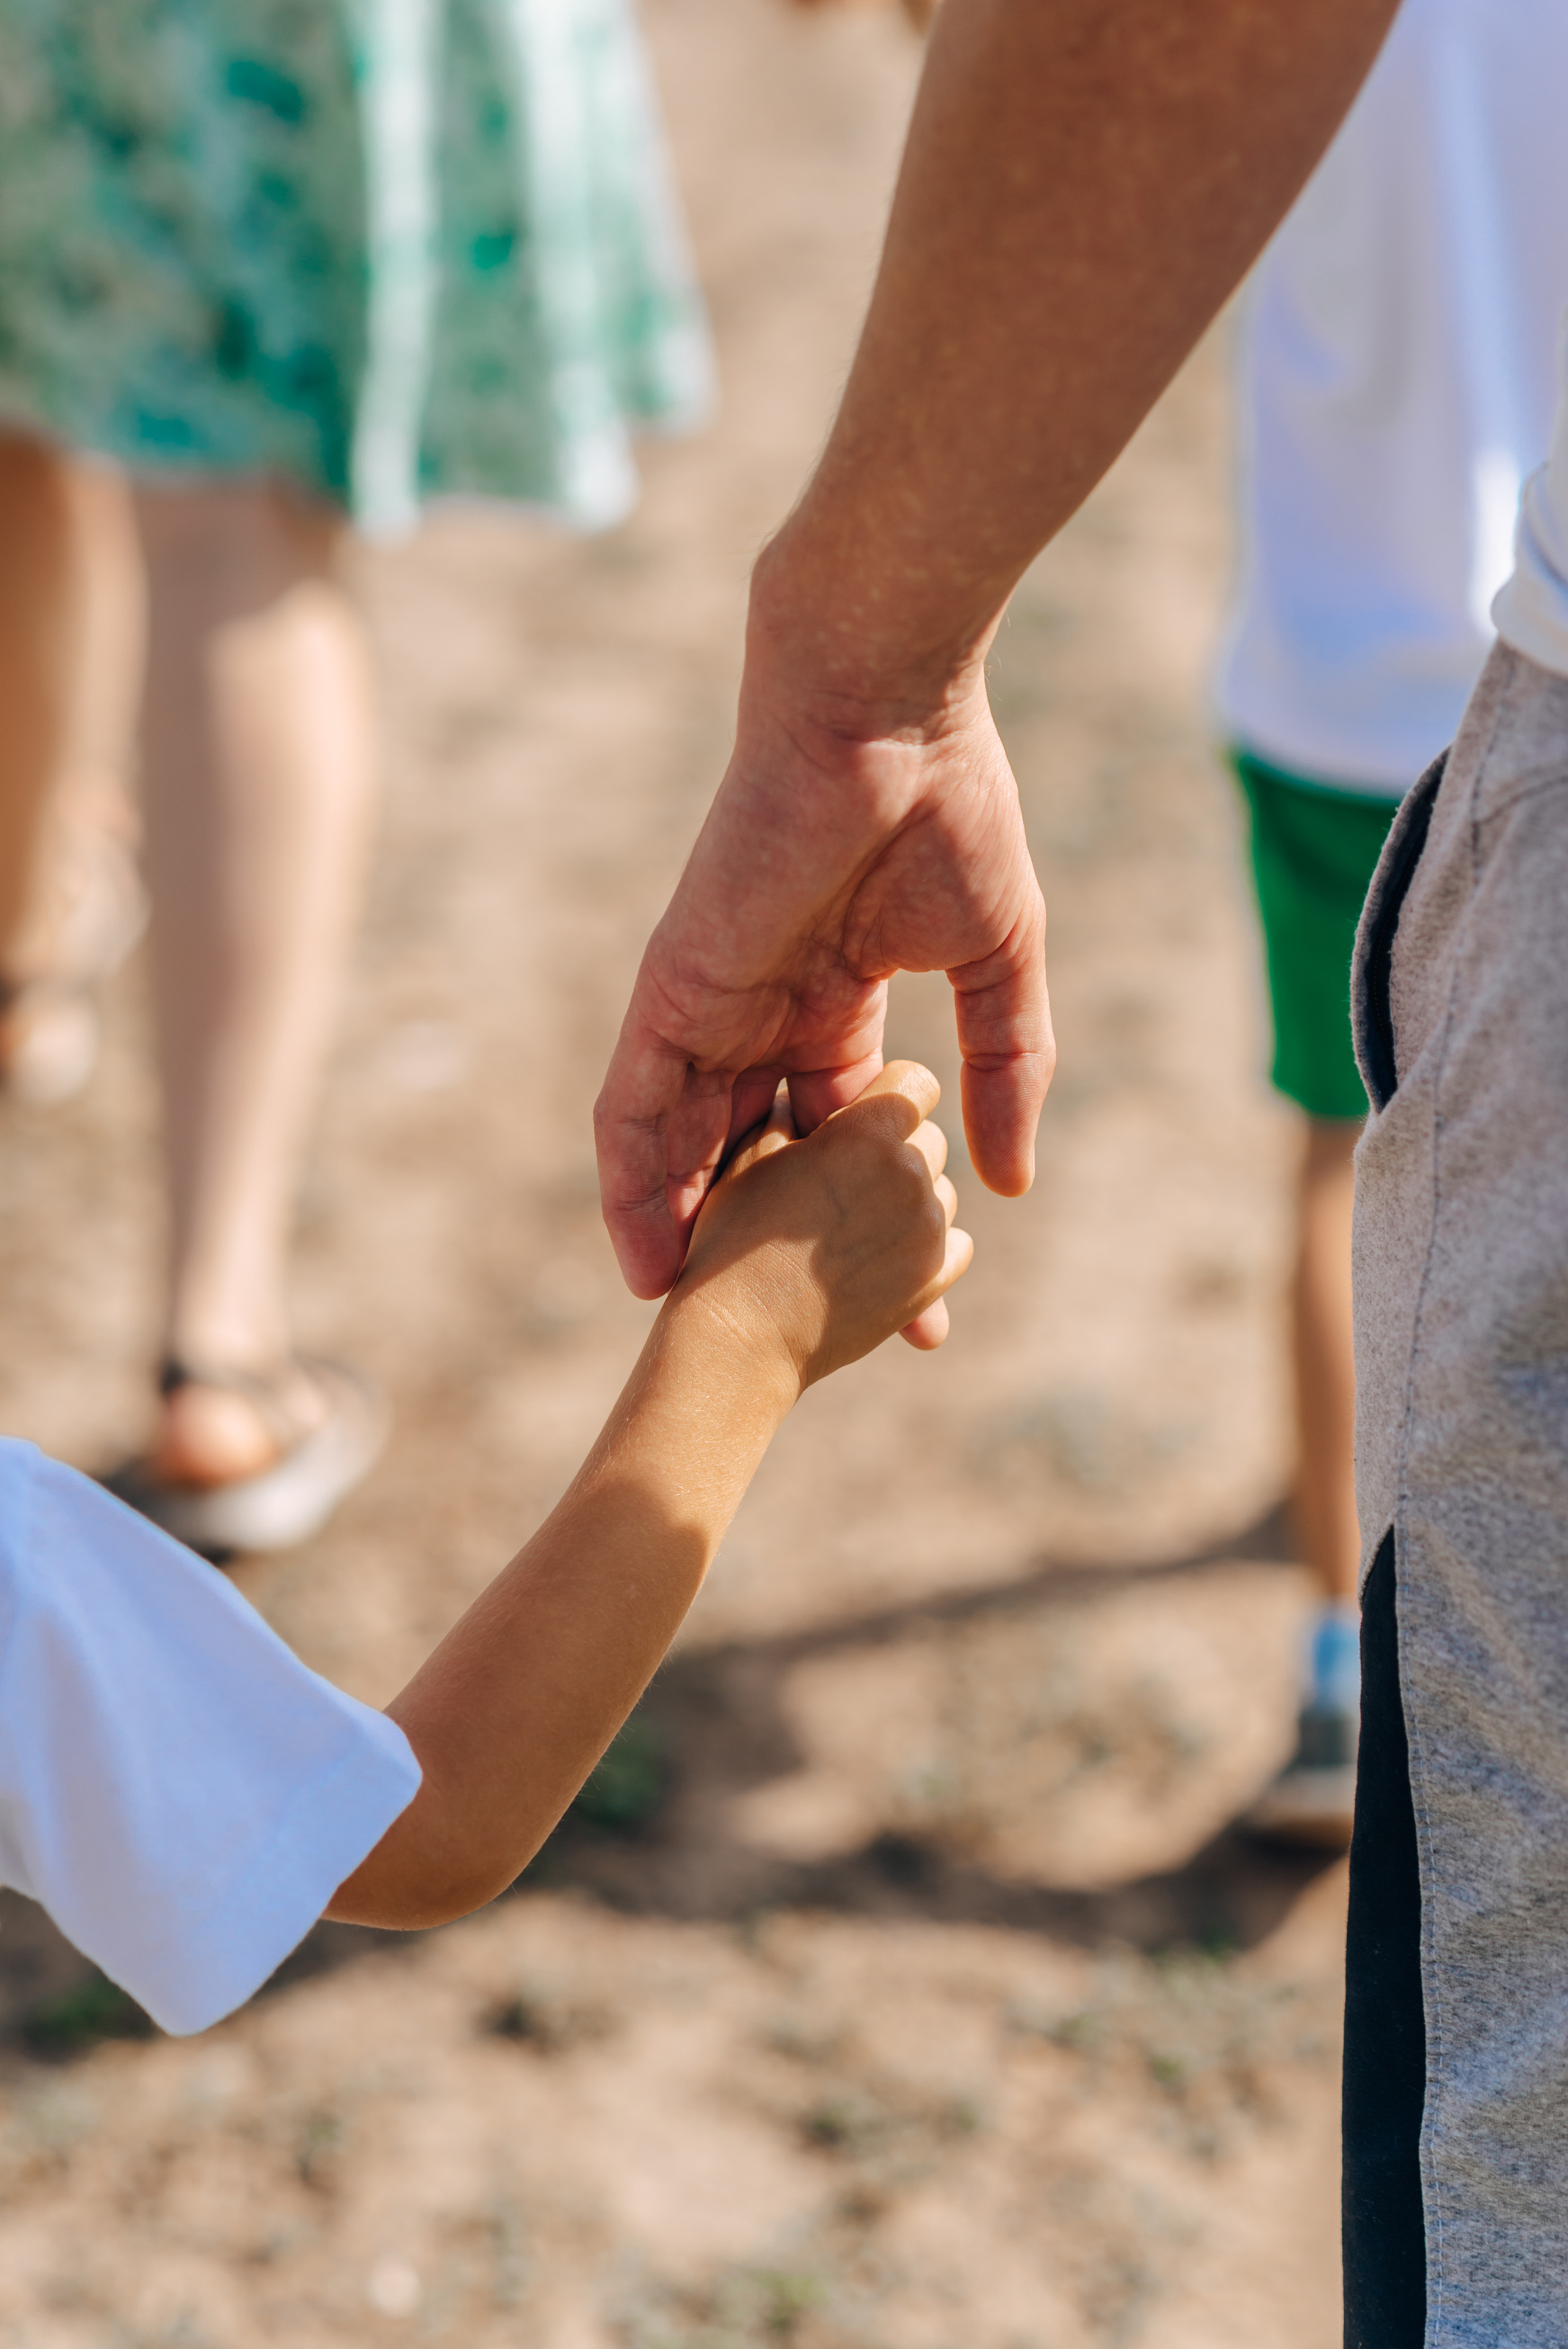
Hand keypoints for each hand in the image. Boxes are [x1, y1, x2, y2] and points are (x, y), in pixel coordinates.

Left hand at [596, 604, 1051, 1299]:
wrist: (886, 712)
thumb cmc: (949, 810)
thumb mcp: (998, 965)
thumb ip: (1003, 1068)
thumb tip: (1010, 1182)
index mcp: (838, 1005)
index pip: (839, 1138)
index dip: (868, 1224)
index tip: (914, 1317)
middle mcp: (765, 1016)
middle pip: (757, 1158)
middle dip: (779, 1251)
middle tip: (808, 1346)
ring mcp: (712, 1006)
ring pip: (682, 1147)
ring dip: (690, 1236)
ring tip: (702, 1330)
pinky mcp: (671, 992)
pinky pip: (631, 1109)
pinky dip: (632, 1187)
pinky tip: (646, 1265)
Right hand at [670, 1061, 973, 1390]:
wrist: (743, 1337)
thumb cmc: (734, 1240)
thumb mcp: (749, 1156)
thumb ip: (789, 1113)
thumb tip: (804, 1097)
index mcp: (868, 1131)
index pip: (916, 1082)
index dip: (886, 1096)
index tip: (856, 1122)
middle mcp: (912, 1173)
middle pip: (929, 1138)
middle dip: (894, 1151)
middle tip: (841, 1182)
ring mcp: (929, 1230)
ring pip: (941, 1193)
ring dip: (908, 1201)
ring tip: (851, 1227)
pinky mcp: (933, 1280)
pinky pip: (954, 1245)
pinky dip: (925, 1247)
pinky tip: (880, 1257)